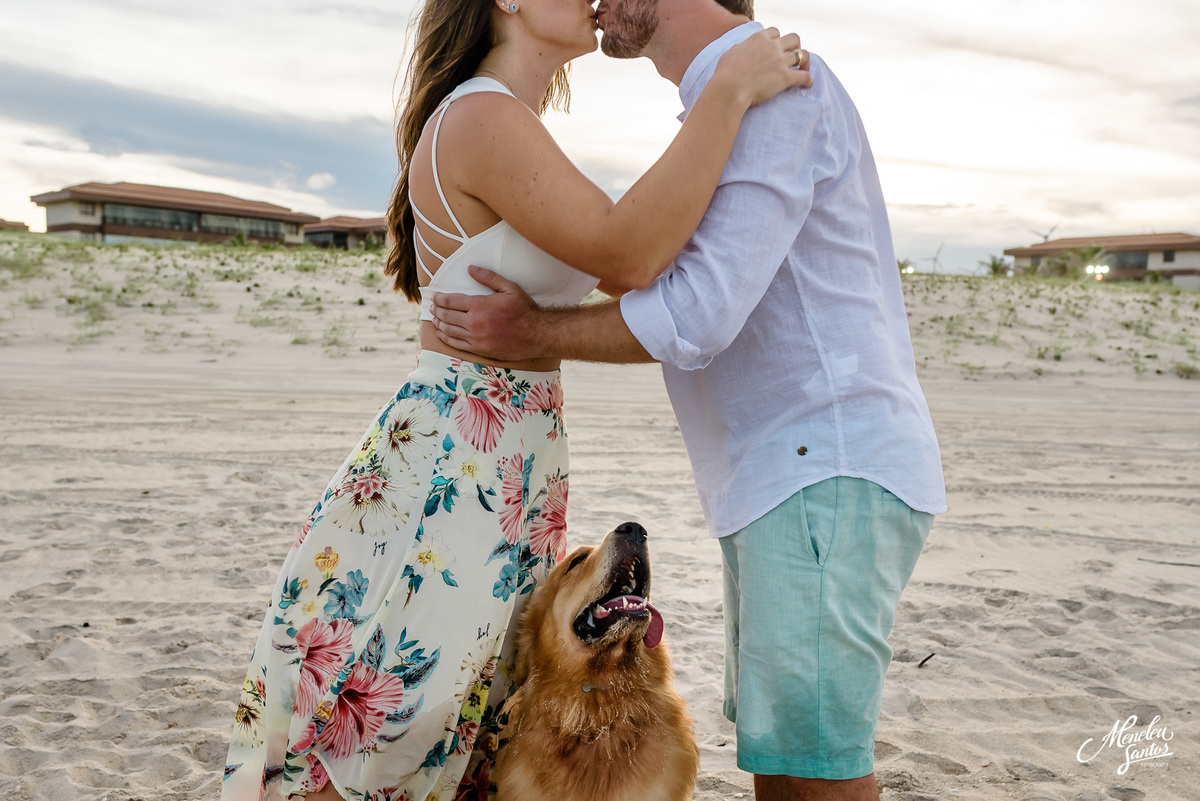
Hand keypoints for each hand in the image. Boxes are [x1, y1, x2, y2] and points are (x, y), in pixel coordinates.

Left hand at [429, 265, 544, 360]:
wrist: (537, 334)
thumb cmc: (524, 310)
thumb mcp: (509, 288)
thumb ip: (488, 277)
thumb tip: (470, 269)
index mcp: (479, 305)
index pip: (450, 301)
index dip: (439, 298)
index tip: (434, 297)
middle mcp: (474, 322)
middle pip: (446, 316)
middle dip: (436, 310)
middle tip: (432, 307)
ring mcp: (476, 338)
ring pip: (449, 330)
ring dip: (439, 324)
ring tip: (434, 319)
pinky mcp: (479, 349)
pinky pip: (457, 344)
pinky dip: (446, 338)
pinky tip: (441, 334)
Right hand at [715, 28, 811, 106]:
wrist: (729, 88)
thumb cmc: (725, 73)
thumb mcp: (731, 53)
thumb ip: (741, 48)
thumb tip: (743, 49)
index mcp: (759, 39)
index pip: (775, 32)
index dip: (777, 39)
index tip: (776, 46)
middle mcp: (773, 47)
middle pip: (794, 38)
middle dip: (795, 46)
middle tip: (792, 56)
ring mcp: (780, 61)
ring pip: (803, 55)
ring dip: (805, 62)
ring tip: (804, 69)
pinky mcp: (785, 77)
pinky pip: (804, 76)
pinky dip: (808, 80)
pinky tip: (807, 84)